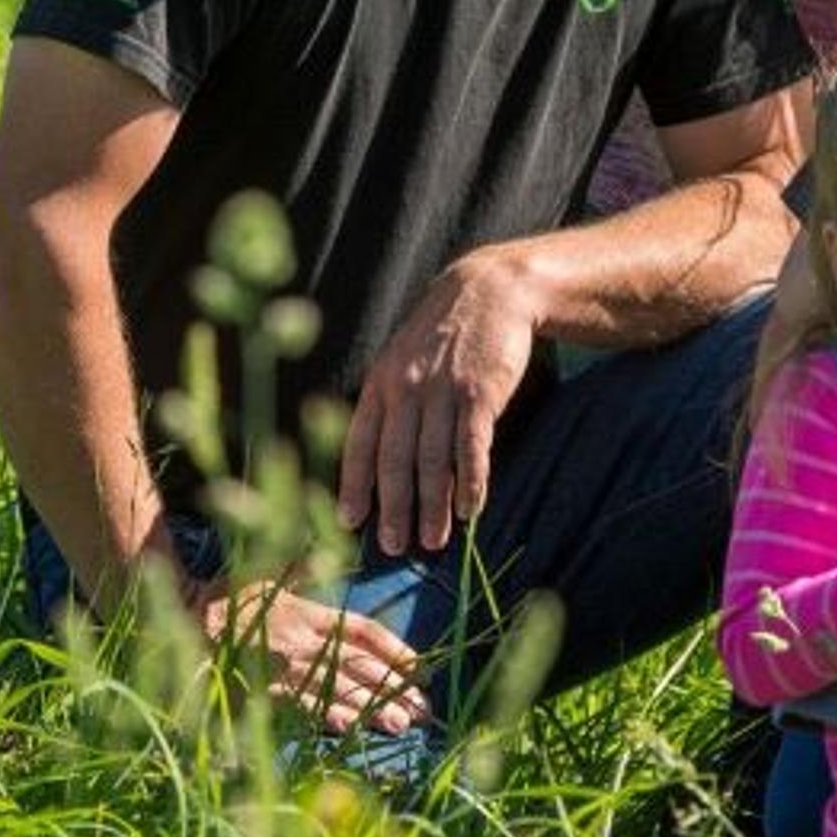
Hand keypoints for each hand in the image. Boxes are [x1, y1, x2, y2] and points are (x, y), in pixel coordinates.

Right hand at [196, 574, 427, 736]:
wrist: (177, 619)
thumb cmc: (222, 600)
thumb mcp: (266, 578)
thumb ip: (301, 569)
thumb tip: (330, 546)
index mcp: (306, 612)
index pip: (363, 630)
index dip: (394, 649)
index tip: (420, 668)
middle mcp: (301, 638)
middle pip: (359, 664)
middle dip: (394, 687)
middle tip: (423, 710)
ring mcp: (282, 666)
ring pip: (337, 688)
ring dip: (371, 707)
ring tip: (401, 725)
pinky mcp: (261, 689)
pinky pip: (300, 705)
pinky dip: (325, 716)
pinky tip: (349, 727)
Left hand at [339, 251, 541, 554]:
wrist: (488, 290)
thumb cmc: (442, 333)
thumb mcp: (402, 358)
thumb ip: (390, 402)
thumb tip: (380, 459)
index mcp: (380, 382)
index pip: (359, 442)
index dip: (353, 485)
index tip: (348, 522)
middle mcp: (406, 388)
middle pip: (394, 459)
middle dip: (393, 508)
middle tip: (393, 547)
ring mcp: (443, 390)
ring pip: (432, 460)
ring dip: (431, 506)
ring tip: (432, 541)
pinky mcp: (480, 392)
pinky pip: (472, 446)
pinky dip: (470, 482)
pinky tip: (470, 509)